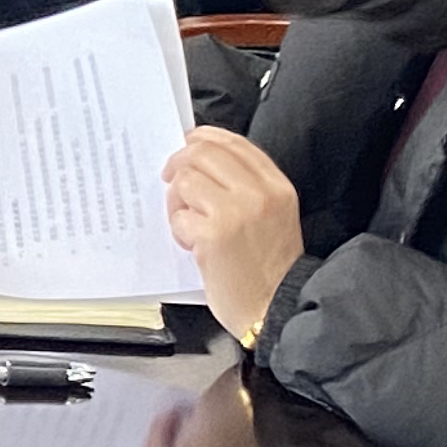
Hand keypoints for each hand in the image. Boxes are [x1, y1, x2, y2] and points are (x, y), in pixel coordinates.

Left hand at [164, 125, 306, 342]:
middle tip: (169, 179)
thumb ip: (246, 187)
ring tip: (188, 224)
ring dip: (177, 201)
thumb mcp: (274, 216)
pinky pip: (179, 215)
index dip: (204, 138)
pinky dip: (178, 229)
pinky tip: (192, 245)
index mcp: (277, 186)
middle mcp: (259, 193)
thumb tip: (199, 160)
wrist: (276, 308)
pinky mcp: (213, 234)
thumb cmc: (268, 267)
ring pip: (185, 180)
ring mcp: (236, 212)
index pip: (235, 143)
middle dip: (179, 163)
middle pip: (204, 153)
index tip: (187, 143)